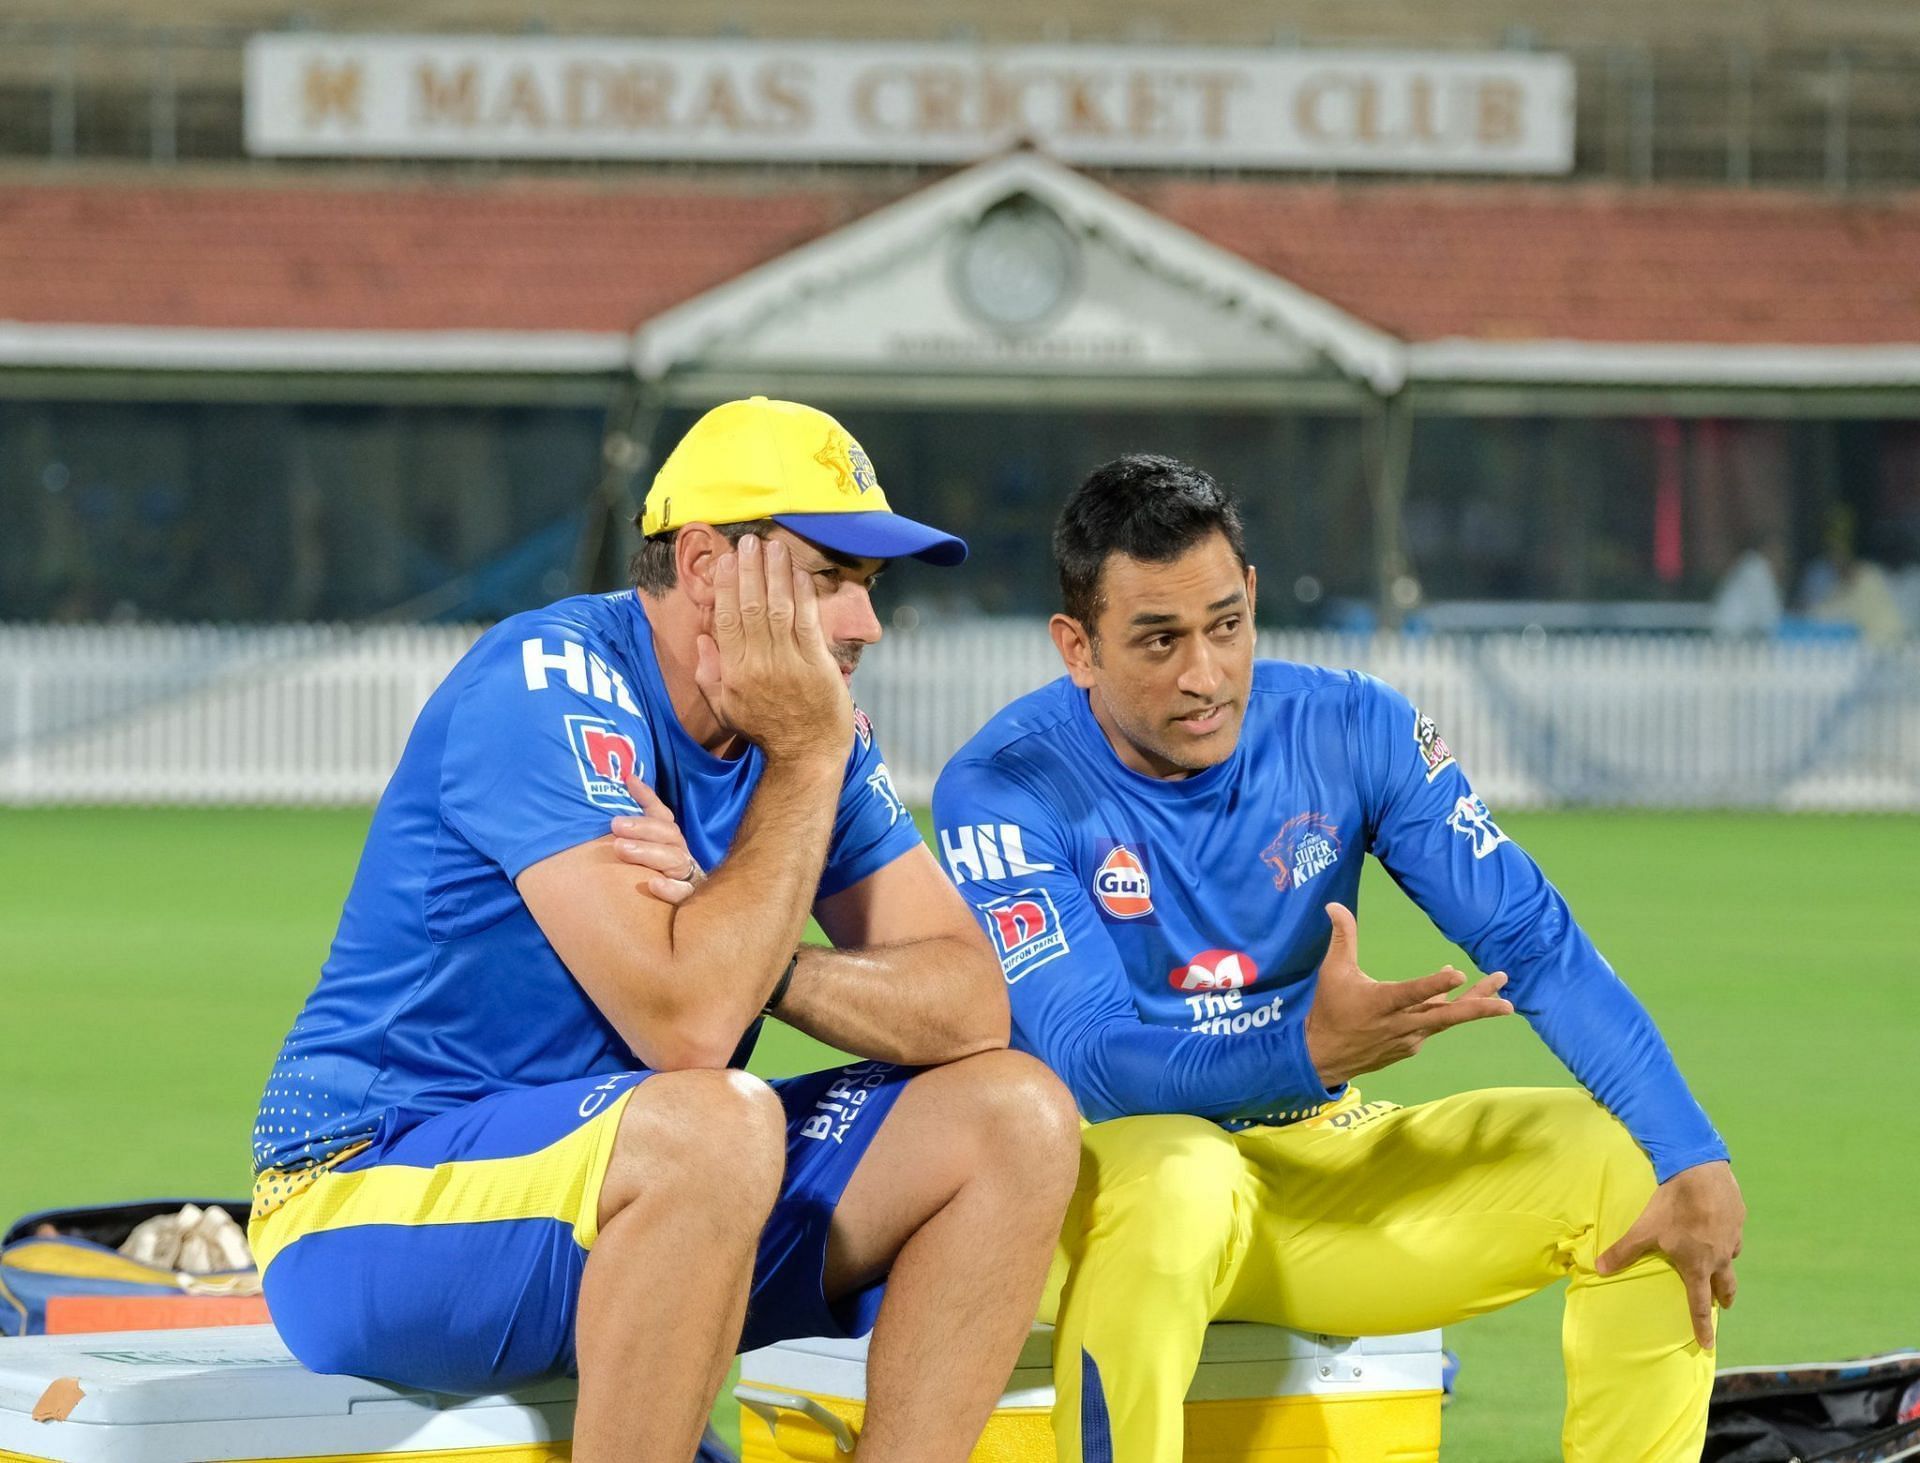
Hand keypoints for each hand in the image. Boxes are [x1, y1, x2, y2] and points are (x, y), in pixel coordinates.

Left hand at [610, 773, 701, 904]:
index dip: (647, 797)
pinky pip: (683, 893)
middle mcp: (681, 854)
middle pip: (668, 834)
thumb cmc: (650, 881)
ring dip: (648, 852)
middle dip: (642, 827)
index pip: (661, 816)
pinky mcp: (689, 899)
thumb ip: (633, 825)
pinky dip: (670, 888)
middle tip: (615, 825)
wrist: (669, 921)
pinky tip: (652, 884)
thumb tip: (625, 780)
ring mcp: (688, 877)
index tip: (628, 783)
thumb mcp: (641, 850)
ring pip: (674, 860)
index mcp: (670, 842)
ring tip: (621, 849)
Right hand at [695, 533, 851, 766]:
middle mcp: (759, 664)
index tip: (727, 560)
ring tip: (773, 547)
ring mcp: (789, 663)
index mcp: (734, 672)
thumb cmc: (765, 730)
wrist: (805, 754)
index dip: (726, 586)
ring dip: (776, 574)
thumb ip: (709, 674)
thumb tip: (701, 638)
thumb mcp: (726, 709)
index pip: (726, 620)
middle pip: (750, 607)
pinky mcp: (817, 664)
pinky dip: (803, 596)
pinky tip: (799, 574)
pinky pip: (807, 622)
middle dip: (750, 570)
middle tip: (750, 542)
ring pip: (778, 609)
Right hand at [1304, 903, 1513, 1086]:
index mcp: (1381, 1003)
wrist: (1324, 1057)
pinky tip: (1453, 997)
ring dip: (1473, 1005)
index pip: (1412, 993)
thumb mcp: (1332, 971)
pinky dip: (1445, 1011)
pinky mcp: (1411, 1046)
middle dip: (1478, 1008)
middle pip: (1446, 1016)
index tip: (1457, 973)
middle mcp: (1401, 1024)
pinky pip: (1433, 1025)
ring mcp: (1409, 1038)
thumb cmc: (1329, 1009)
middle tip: (1508, 1003)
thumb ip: (1342, 937)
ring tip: (1500, 991)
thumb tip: (1333, 904)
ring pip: (1446, 1019)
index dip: (1435, 985)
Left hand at [1596, 1160, 1744, 1348]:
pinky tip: (1720, 1232)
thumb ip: (1624, 1251)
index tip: (1707, 1344)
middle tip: (1722, 1305)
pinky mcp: (1738, 1219)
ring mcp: (1732, 1239)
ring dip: (1726, 1269)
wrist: (1702, 1174)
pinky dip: (1727, 1241)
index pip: (1698, 1303)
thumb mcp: (1644, 1230)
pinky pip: (1734, 1237)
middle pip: (1725, 1286)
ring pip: (1731, 1261)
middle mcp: (1719, 1257)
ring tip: (1720, 1269)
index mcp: (1697, 1265)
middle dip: (1723, 1298)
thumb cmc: (1672, 1207)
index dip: (1701, 1325)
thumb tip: (1599, 1269)